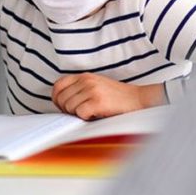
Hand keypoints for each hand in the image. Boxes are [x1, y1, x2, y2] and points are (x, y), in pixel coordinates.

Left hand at [52, 74, 166, 120]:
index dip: (57, 99)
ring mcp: (92, 90)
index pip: (58, 85)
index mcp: (84, 76)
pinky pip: (80, 113)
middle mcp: (86, 81)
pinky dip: (86, 118)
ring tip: (90, 113)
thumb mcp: (96, 86)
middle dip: (66, 110)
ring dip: (77, 114)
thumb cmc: (117, 97)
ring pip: (69, 107)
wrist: (138, 99)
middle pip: (61, 98)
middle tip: (78, 113)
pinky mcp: (98, 101)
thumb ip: (79, 89)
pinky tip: (95, 115)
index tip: (63, 107)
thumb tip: (61, 103)